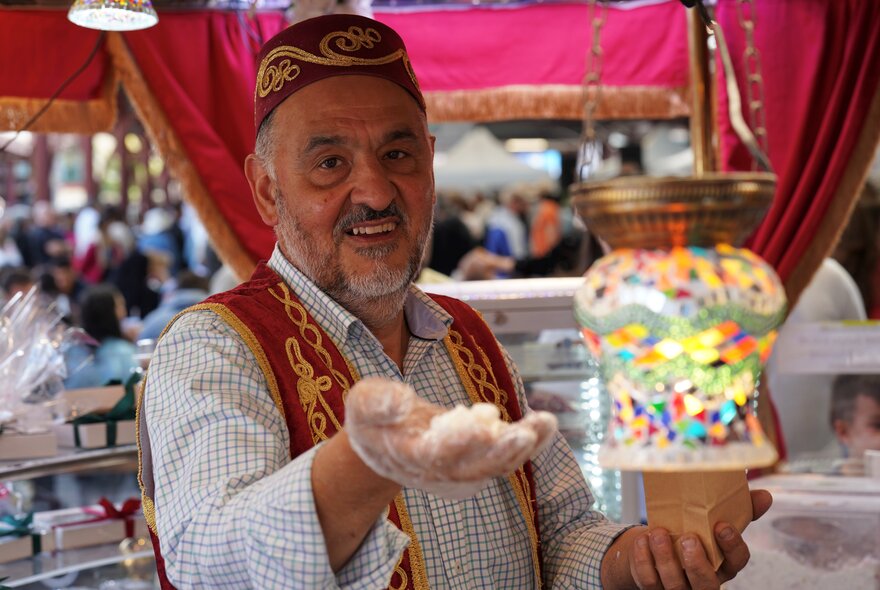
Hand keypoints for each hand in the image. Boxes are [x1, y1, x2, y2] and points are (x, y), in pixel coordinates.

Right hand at [345, 376, 556, 499]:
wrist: (387, 444)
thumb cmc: (375, 418)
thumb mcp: (362, 402)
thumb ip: (377, 401)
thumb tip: (401, 401)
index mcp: (408, 455)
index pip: (435, 454)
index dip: (458, 441)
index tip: (481, 424)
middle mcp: (439, 471)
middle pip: (473, 467)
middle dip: (500, 451)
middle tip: (523, 434)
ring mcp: (463, 471)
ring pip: (497, 464)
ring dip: (523, 446)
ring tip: (545, 422)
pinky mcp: (480, 461)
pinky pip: (508, 456)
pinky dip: (530, 443)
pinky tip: (546, 423)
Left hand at [626, 489, 771, 588]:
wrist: (655, 543)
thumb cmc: (692, 531)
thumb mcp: (712, 522)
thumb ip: (739, 510)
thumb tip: (765, 495)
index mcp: (722, 565)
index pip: (736, 563)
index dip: (732, 547)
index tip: (722, 525)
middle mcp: (703, 581)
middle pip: (706, 585)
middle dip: (698, 564)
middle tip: (688, 538)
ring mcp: (677, 587)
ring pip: (675, 584)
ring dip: (666, 558)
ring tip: (658, 533)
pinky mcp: (653, 586)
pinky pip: (648, 580)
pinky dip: (643, 560)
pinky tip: (643, 540)